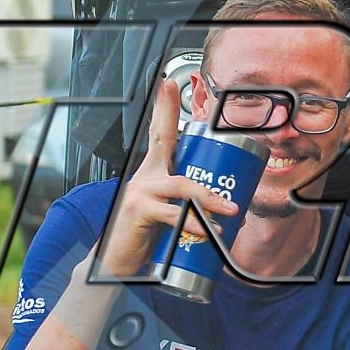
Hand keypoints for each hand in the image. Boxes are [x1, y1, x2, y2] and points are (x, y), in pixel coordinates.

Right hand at [99, 77, 237, 276]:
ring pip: (182, 185)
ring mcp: (138, 192)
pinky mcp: (137, 211)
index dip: (164, 108)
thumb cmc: (144, 240)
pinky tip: (210, 232)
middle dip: (181, 129)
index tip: (169, 83)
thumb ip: (194, 210)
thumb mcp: (171, 220)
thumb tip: (234, 214)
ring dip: (211, 199)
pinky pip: (173, 213)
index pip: (158, 134)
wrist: (114, 266)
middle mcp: (143, 177)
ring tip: (231, 212)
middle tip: (219, 161)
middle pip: (165, 144)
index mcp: (152, 174)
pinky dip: (196, 223)